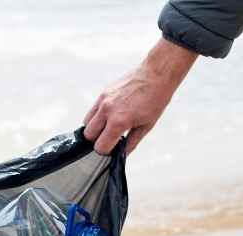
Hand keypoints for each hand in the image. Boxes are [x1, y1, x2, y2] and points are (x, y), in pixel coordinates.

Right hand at [83, 37, 197, 154]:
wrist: (156, 75)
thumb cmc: (155, 99)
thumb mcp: (147, 126)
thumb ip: (131, 142)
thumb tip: (122, 154)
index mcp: (119, 122)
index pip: (100, 146)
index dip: (106, 151)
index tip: (113, 149)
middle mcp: (107, 111)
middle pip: (88, 136)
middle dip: (98, 140)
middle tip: (110, 138)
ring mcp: (102, 101)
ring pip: (86, 124)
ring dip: (94, 129)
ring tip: (108, 127)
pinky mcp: (102, 94)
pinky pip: (91, 111)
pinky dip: (96, 118)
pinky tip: (109, 116)